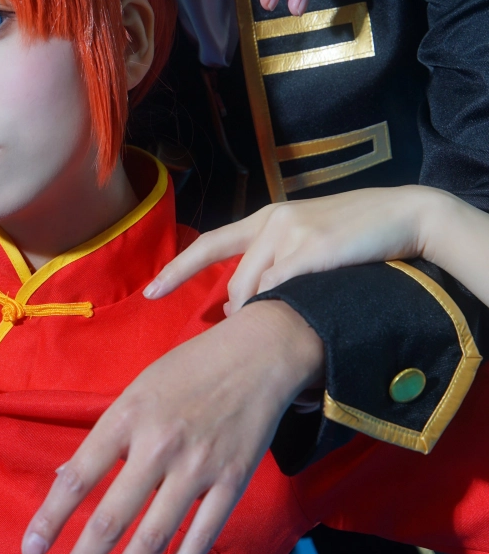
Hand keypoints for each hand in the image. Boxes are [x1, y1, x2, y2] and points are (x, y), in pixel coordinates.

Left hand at [21, 301, 322, 553]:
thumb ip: (105, 436)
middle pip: (112, 519)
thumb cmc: (188, 370)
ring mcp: (198, 466)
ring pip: (154, 537)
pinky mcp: (233, 481)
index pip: (78, 477)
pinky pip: (203, 535)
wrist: (258, 355)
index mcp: (127, 416)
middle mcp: (159, 444)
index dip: (50, 518)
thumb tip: (65, 479)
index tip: (31, 551)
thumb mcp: (137, 389)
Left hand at [145, 189, 435, 314]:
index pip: (209, 244)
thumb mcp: (308, 240)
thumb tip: (245, 304)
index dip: (177, 270)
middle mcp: (272, 221)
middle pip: (238, 282)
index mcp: (266, 217)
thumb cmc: (357, 235)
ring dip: (266, 315)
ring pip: (258, 290)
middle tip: (251, 337)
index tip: (150, 293)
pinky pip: (284, 291)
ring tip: (287, 329)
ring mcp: (291, 233)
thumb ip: (276, 262)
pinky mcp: (312, 249)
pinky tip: (305, 314)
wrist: (403, 216)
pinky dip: (288, 308)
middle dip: (241, 314)